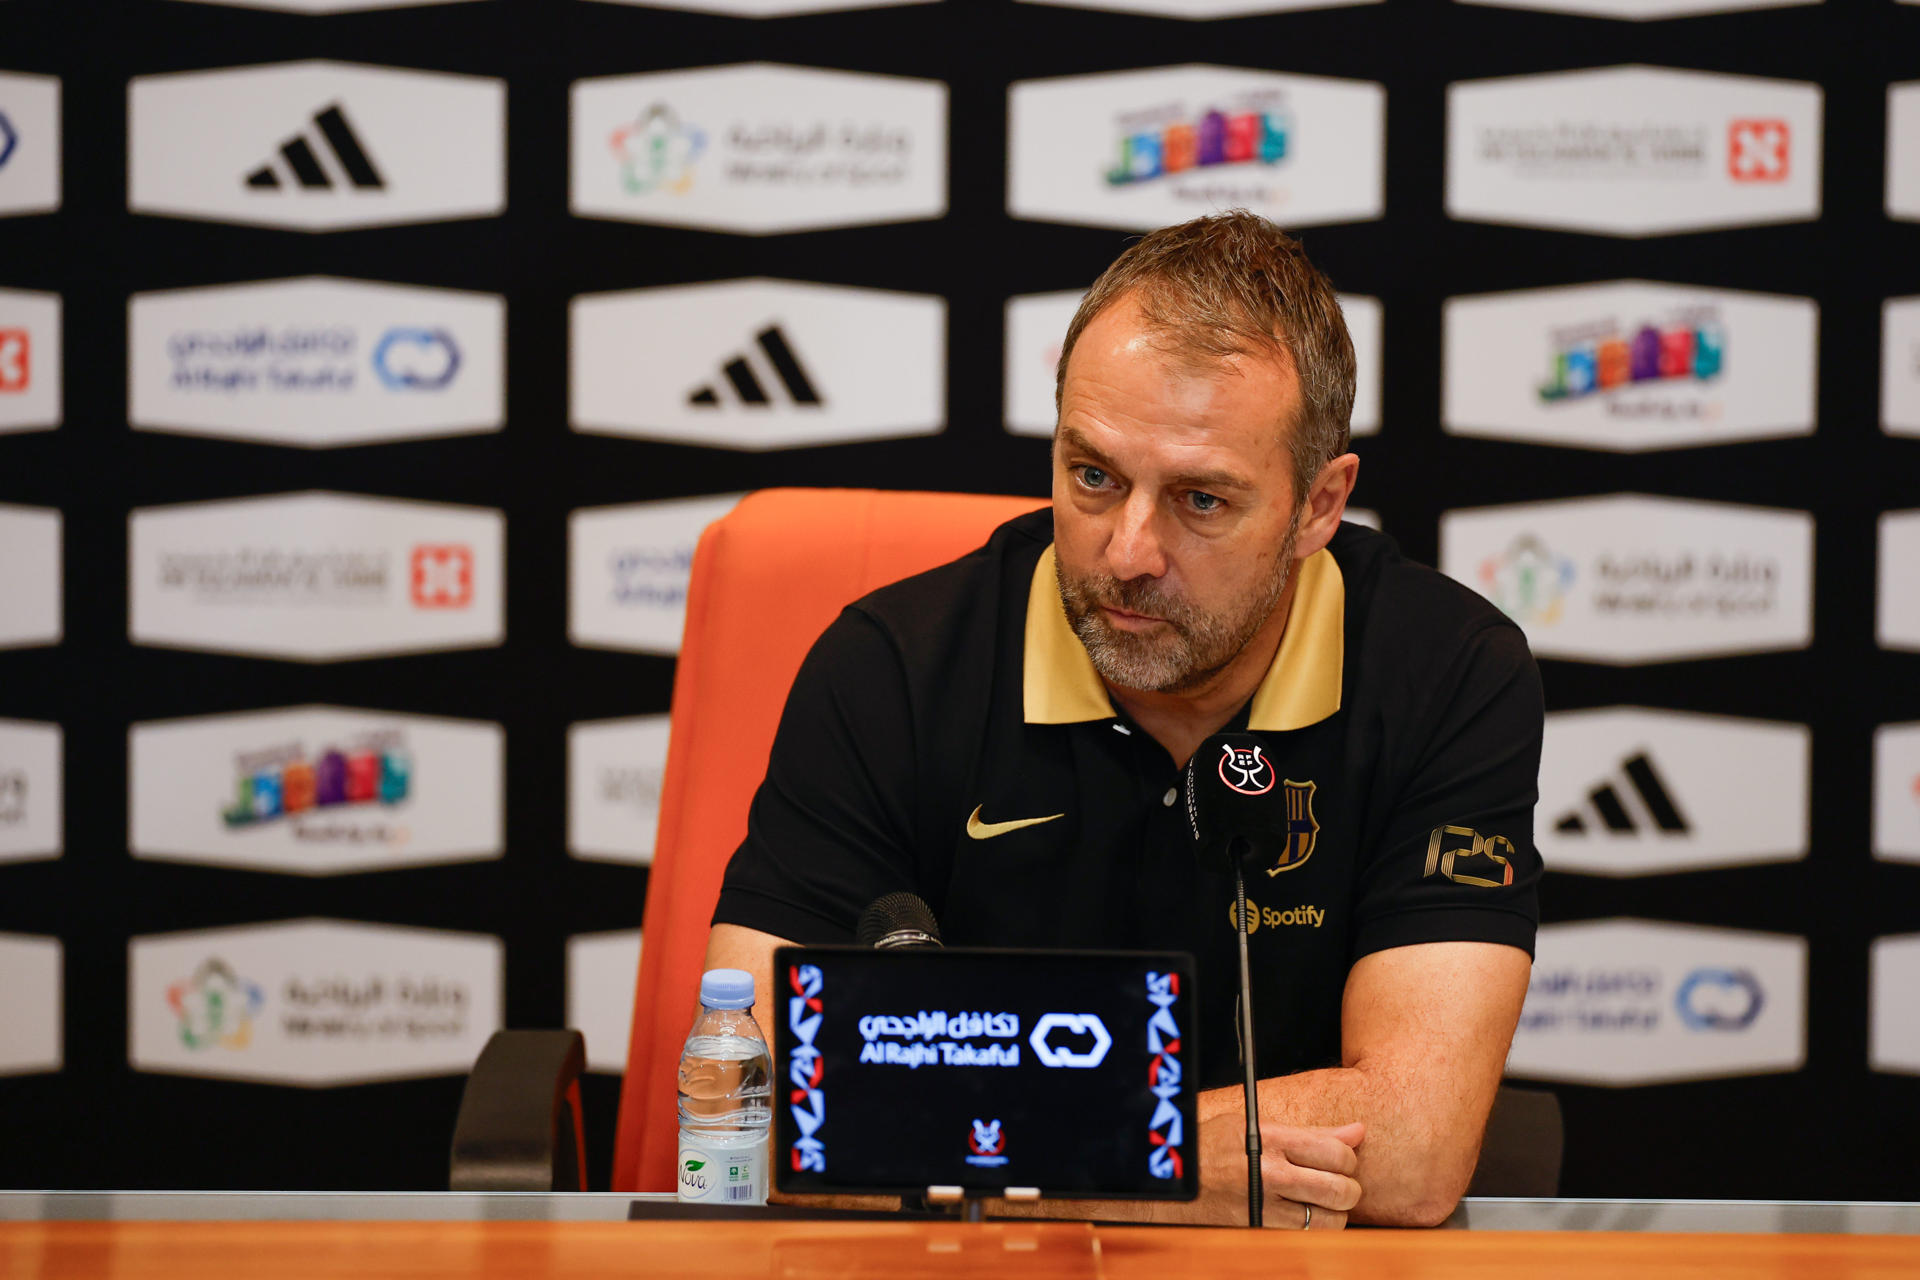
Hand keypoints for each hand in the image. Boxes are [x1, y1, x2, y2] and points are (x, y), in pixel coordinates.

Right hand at [1152, 1113, 1363, 1228]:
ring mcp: (1265, 1206)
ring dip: (1335, 1213)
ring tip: (1321, 1203)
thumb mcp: (1258, 1128)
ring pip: (1331, 1220)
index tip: (1340, 1161)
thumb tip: (1358, 1131)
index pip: (1336, 1153)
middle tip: (1337, 1184)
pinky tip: (1304, 1216)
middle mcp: (1271, 1174)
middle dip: (1349, 1188)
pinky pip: (1308, 1236)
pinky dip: (1315, 1229)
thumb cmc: (1216, 1147)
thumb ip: (1312, 1132)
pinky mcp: (1260, 1230)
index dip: (1348, 1159)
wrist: (1176, 1178)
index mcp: (1272, 1140)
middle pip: (1341, 1189)